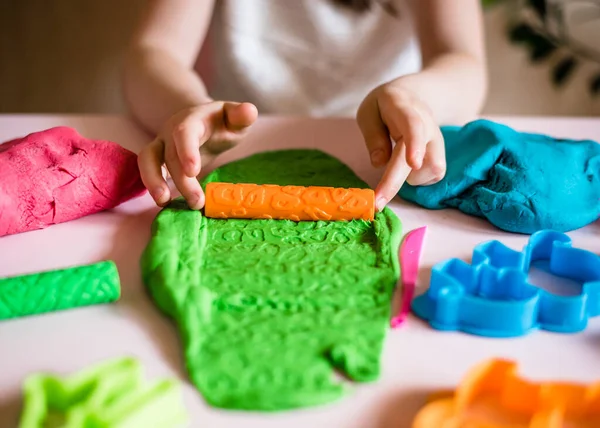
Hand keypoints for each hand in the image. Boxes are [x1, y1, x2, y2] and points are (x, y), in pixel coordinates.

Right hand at [138, 101, 257, 208]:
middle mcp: (171, 131)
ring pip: (148, 160)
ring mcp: (161, 144)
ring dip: (153, 182)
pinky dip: (152, 186)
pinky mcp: (157, 159)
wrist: (201, 120)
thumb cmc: (221, 122)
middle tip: (197, 203)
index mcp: (192, 120)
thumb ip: (242, 115)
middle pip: (170, 155)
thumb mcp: (234, 116)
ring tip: (164, 203)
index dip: (186, 151)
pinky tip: (164, 204)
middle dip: (181, 180)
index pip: (184, 132)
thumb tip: (250, 110)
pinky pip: (148, 171)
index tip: (193, 171)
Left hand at [356, 81, 445, 210]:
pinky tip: (407, 167)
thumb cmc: (384, 107)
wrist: (412, 96)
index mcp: (404, 108)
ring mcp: (438, 140)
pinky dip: (417, 179)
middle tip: (377, 204)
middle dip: (396, 182)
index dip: (415, 145)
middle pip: (420, 157)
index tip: (413, 164)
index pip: (414, 125)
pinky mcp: (441, 154)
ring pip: (433, 170)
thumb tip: (379, 163)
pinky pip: (434, 175)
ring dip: (409, 179)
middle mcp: (427, 123)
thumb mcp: (369, 112)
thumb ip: (373, 135)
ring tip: (395, 166)